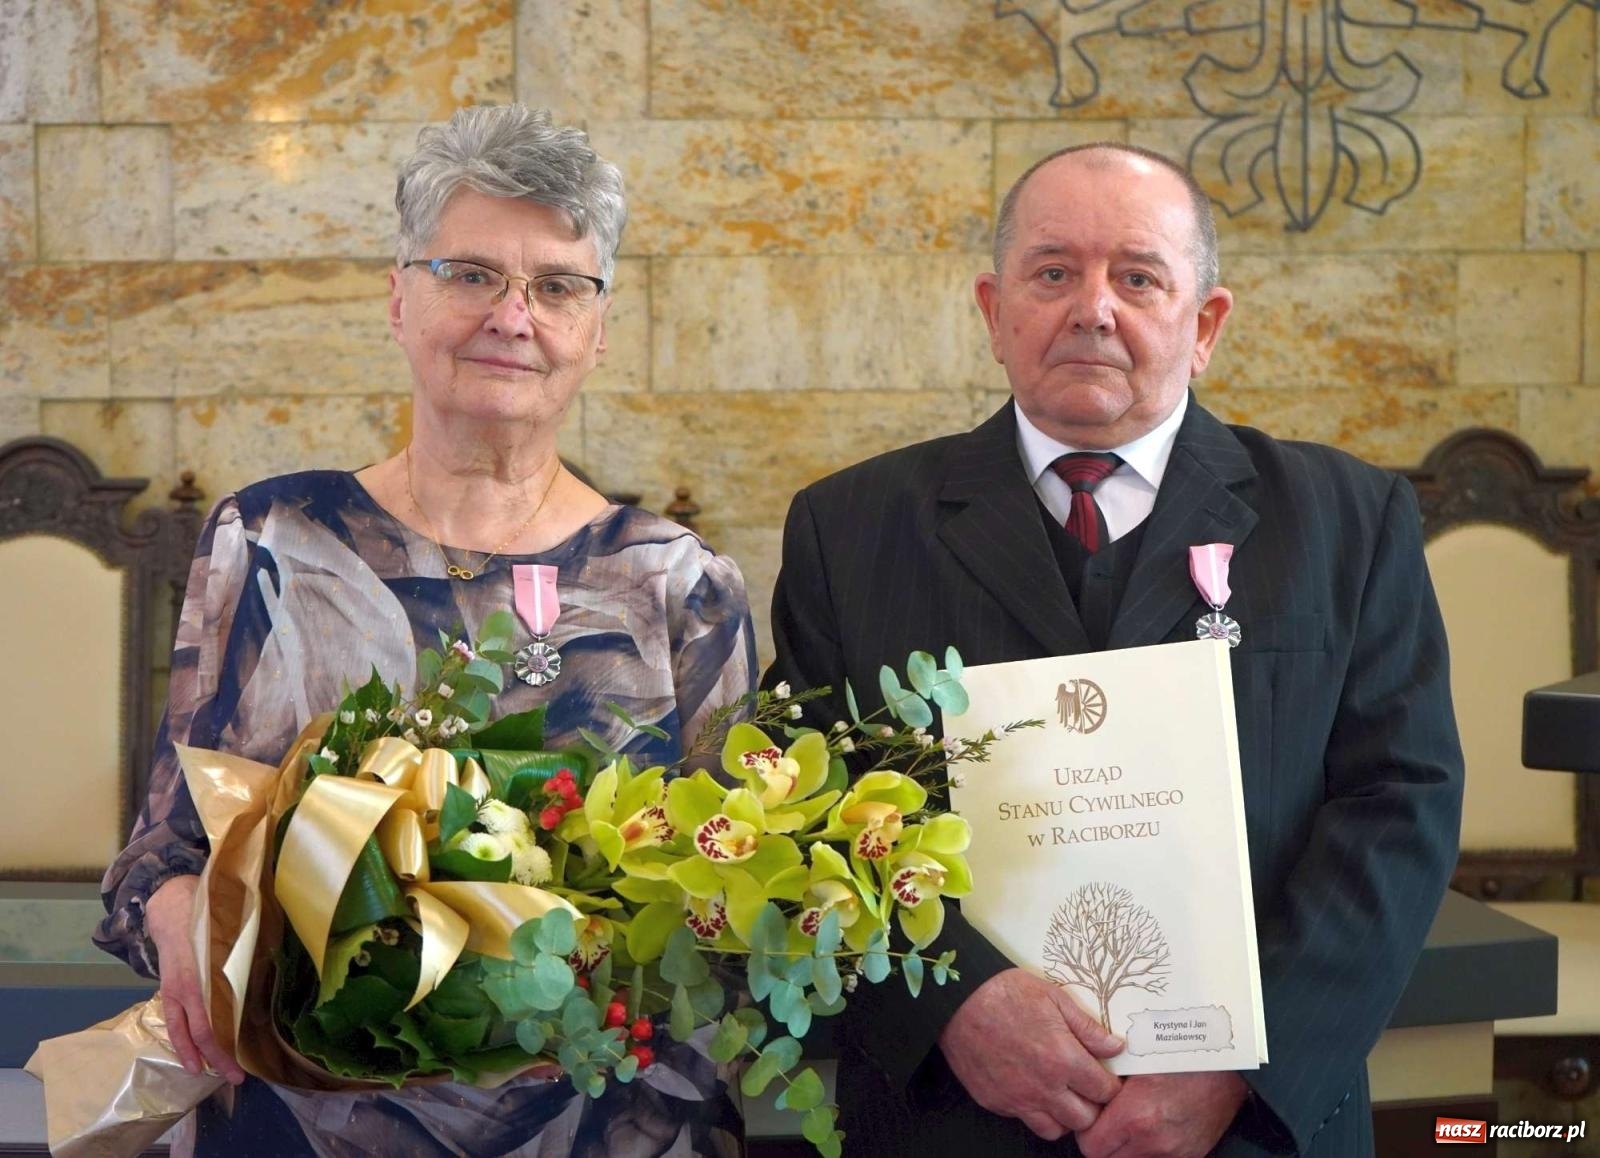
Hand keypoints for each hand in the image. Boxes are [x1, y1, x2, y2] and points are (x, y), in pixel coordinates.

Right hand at [144, 875, 244, 1084]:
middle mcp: (189, 989)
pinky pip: (173, 1023)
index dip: (228, 1046)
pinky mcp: (167, 991)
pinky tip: (192, 1058)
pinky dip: (182, 1043)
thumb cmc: (211, 919)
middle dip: (220, 1058)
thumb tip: (273, 981)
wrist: (173, 906)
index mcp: (208, 976)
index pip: (215, 1023)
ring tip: (212, 1075)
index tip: (245, 1065)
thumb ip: (248, 959)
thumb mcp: (234, 936)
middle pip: (203, 1033)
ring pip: (184, 1033)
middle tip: (237, 1079)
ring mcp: (175, 992)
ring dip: (198, 1057)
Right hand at [937, 968, 1123, 1138]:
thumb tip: (1116, 1046)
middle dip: (1092, 1105)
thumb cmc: (1005, 993)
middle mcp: (1044, 1087)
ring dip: (1064, 1115)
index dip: (1110, 1085)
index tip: (1107, 1077)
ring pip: (1056, 1129)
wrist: (957, 1000)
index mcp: (1063, 1059)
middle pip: (1085, 1119)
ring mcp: (1018, 1099)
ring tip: (1061, 1094)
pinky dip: (1034, 1112)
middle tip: (1087, 1088)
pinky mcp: (996, 1103)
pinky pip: (1024, 1120)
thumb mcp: (1054, 998)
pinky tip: (1032, 1090)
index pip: (1104, 1091)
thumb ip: (1088, 1027)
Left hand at [1076, 1071, 1248, 1156]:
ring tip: (1131, 1121)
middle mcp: (1154, 1141)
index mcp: (1135, 1116)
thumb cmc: (1181, 1054)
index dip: (1086, 1130)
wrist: (1227, 1065)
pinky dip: (1149, 1149)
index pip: (1090, 1145)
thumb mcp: (1135, 1061)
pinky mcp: (1191, 1155)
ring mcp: (1174, 1152)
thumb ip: (1107, 1082)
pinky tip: (1153, 1126)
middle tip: (1108, 1118)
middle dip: (1103, 1141)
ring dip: (1125, 1147)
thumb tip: (1084, 1090)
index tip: (1092, 1116)